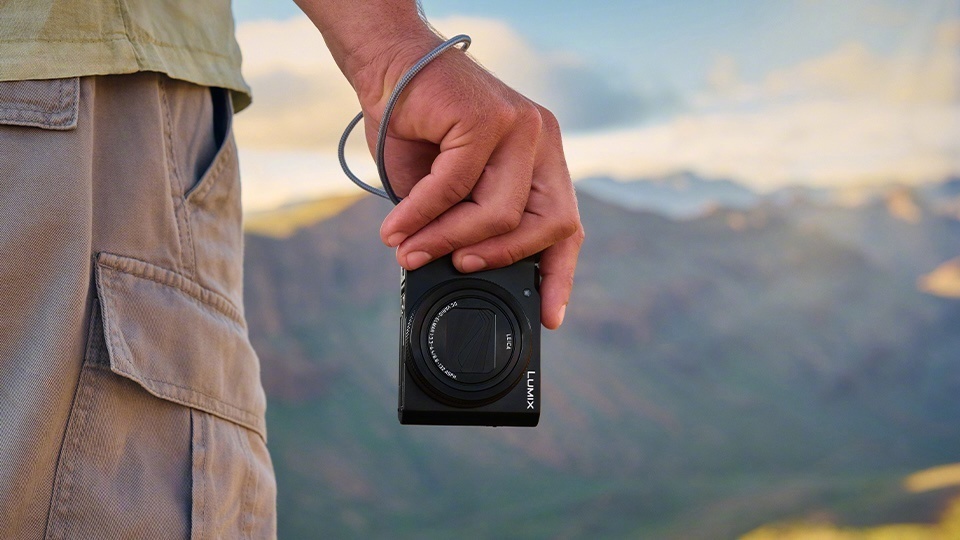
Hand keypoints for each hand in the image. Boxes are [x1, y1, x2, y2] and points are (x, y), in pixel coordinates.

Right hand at [299, 2, 583, 328]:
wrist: (388, 65)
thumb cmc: (417, 129)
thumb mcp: (447, 188)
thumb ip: (461, 223)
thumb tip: (456, 273)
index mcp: (541, 158)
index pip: (566, 223)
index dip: (559, 274)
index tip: (549, 316)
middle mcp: (542, 140)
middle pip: (549, 223)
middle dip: (501, 259)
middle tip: (459, 269)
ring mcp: (521, 127)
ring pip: (500, 212)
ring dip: (449, 240)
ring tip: (411, 252)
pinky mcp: (489, 119)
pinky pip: (457, 187)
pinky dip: (422, 214)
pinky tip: (398, 229)